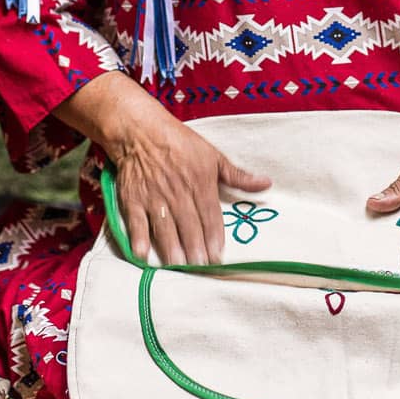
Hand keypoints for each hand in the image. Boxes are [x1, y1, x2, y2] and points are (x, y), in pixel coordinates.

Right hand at [56, 73, 269, 264]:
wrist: (141, 130)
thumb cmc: (180, 143)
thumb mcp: (213, 155)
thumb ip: (238, 176)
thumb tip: (266, 184)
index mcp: (200, 181)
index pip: (210, 214)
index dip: (214, 237)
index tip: (219, 257)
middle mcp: (178, 191)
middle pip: (189, 224)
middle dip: (196, 248)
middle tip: (201, 268)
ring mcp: (154, 196)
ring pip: (165, 226)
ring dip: (172, 247)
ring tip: (179, 266)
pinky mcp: (133, 199)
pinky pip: (136, 221)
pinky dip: (138, 238)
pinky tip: (142, 255)